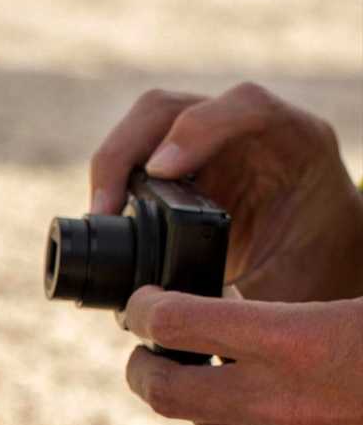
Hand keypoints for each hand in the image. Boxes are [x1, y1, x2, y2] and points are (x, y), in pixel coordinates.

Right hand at [90, 84, 362, 302]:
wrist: (321, 268)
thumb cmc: (313, 277)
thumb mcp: (289, 290)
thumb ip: (241, 297)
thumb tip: (175, 317)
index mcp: (298, 144)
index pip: (246, 107)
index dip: (198, 129)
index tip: (160, 171)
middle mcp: (249, 132)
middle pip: (173, 107)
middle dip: (128, 149)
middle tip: (105, 209)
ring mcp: (210, 143)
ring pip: (146, 125)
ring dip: (113, 164)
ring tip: (101, 217)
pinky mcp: (182, 164)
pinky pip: (137, 156)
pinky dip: (115, 182)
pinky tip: (108, 219)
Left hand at [123, 287, 362, 424]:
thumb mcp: (358, 303)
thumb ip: (293, 307)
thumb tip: (236, 304)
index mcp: (295, 344)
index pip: (178, 325)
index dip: (145, 309)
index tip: (142, 303)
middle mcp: (283, 406)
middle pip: (167, 395)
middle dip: (140, 368)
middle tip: (143, 348)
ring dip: (201, 396)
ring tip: (214, 367)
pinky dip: (265, 423)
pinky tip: (288, 400)